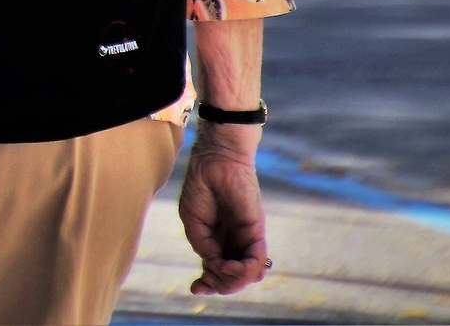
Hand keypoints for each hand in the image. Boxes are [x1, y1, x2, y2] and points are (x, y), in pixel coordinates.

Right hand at [178, 125, 269, 294]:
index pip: (217, 270)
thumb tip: (216, 265)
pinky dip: (246, 269)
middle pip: (233, 277)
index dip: (208, 284)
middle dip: (219, 286)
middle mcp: (233, 243)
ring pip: (247, 274)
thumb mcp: (192, 221)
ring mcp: (246, 239)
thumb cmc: (201, 186)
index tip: (195, 288)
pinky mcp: (256, 231)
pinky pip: (257, 259)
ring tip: (220, 273)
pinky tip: (234, 267)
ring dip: (233, 281)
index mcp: (216, 241)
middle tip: (204, 283)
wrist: (214, 161)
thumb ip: (202, 246)